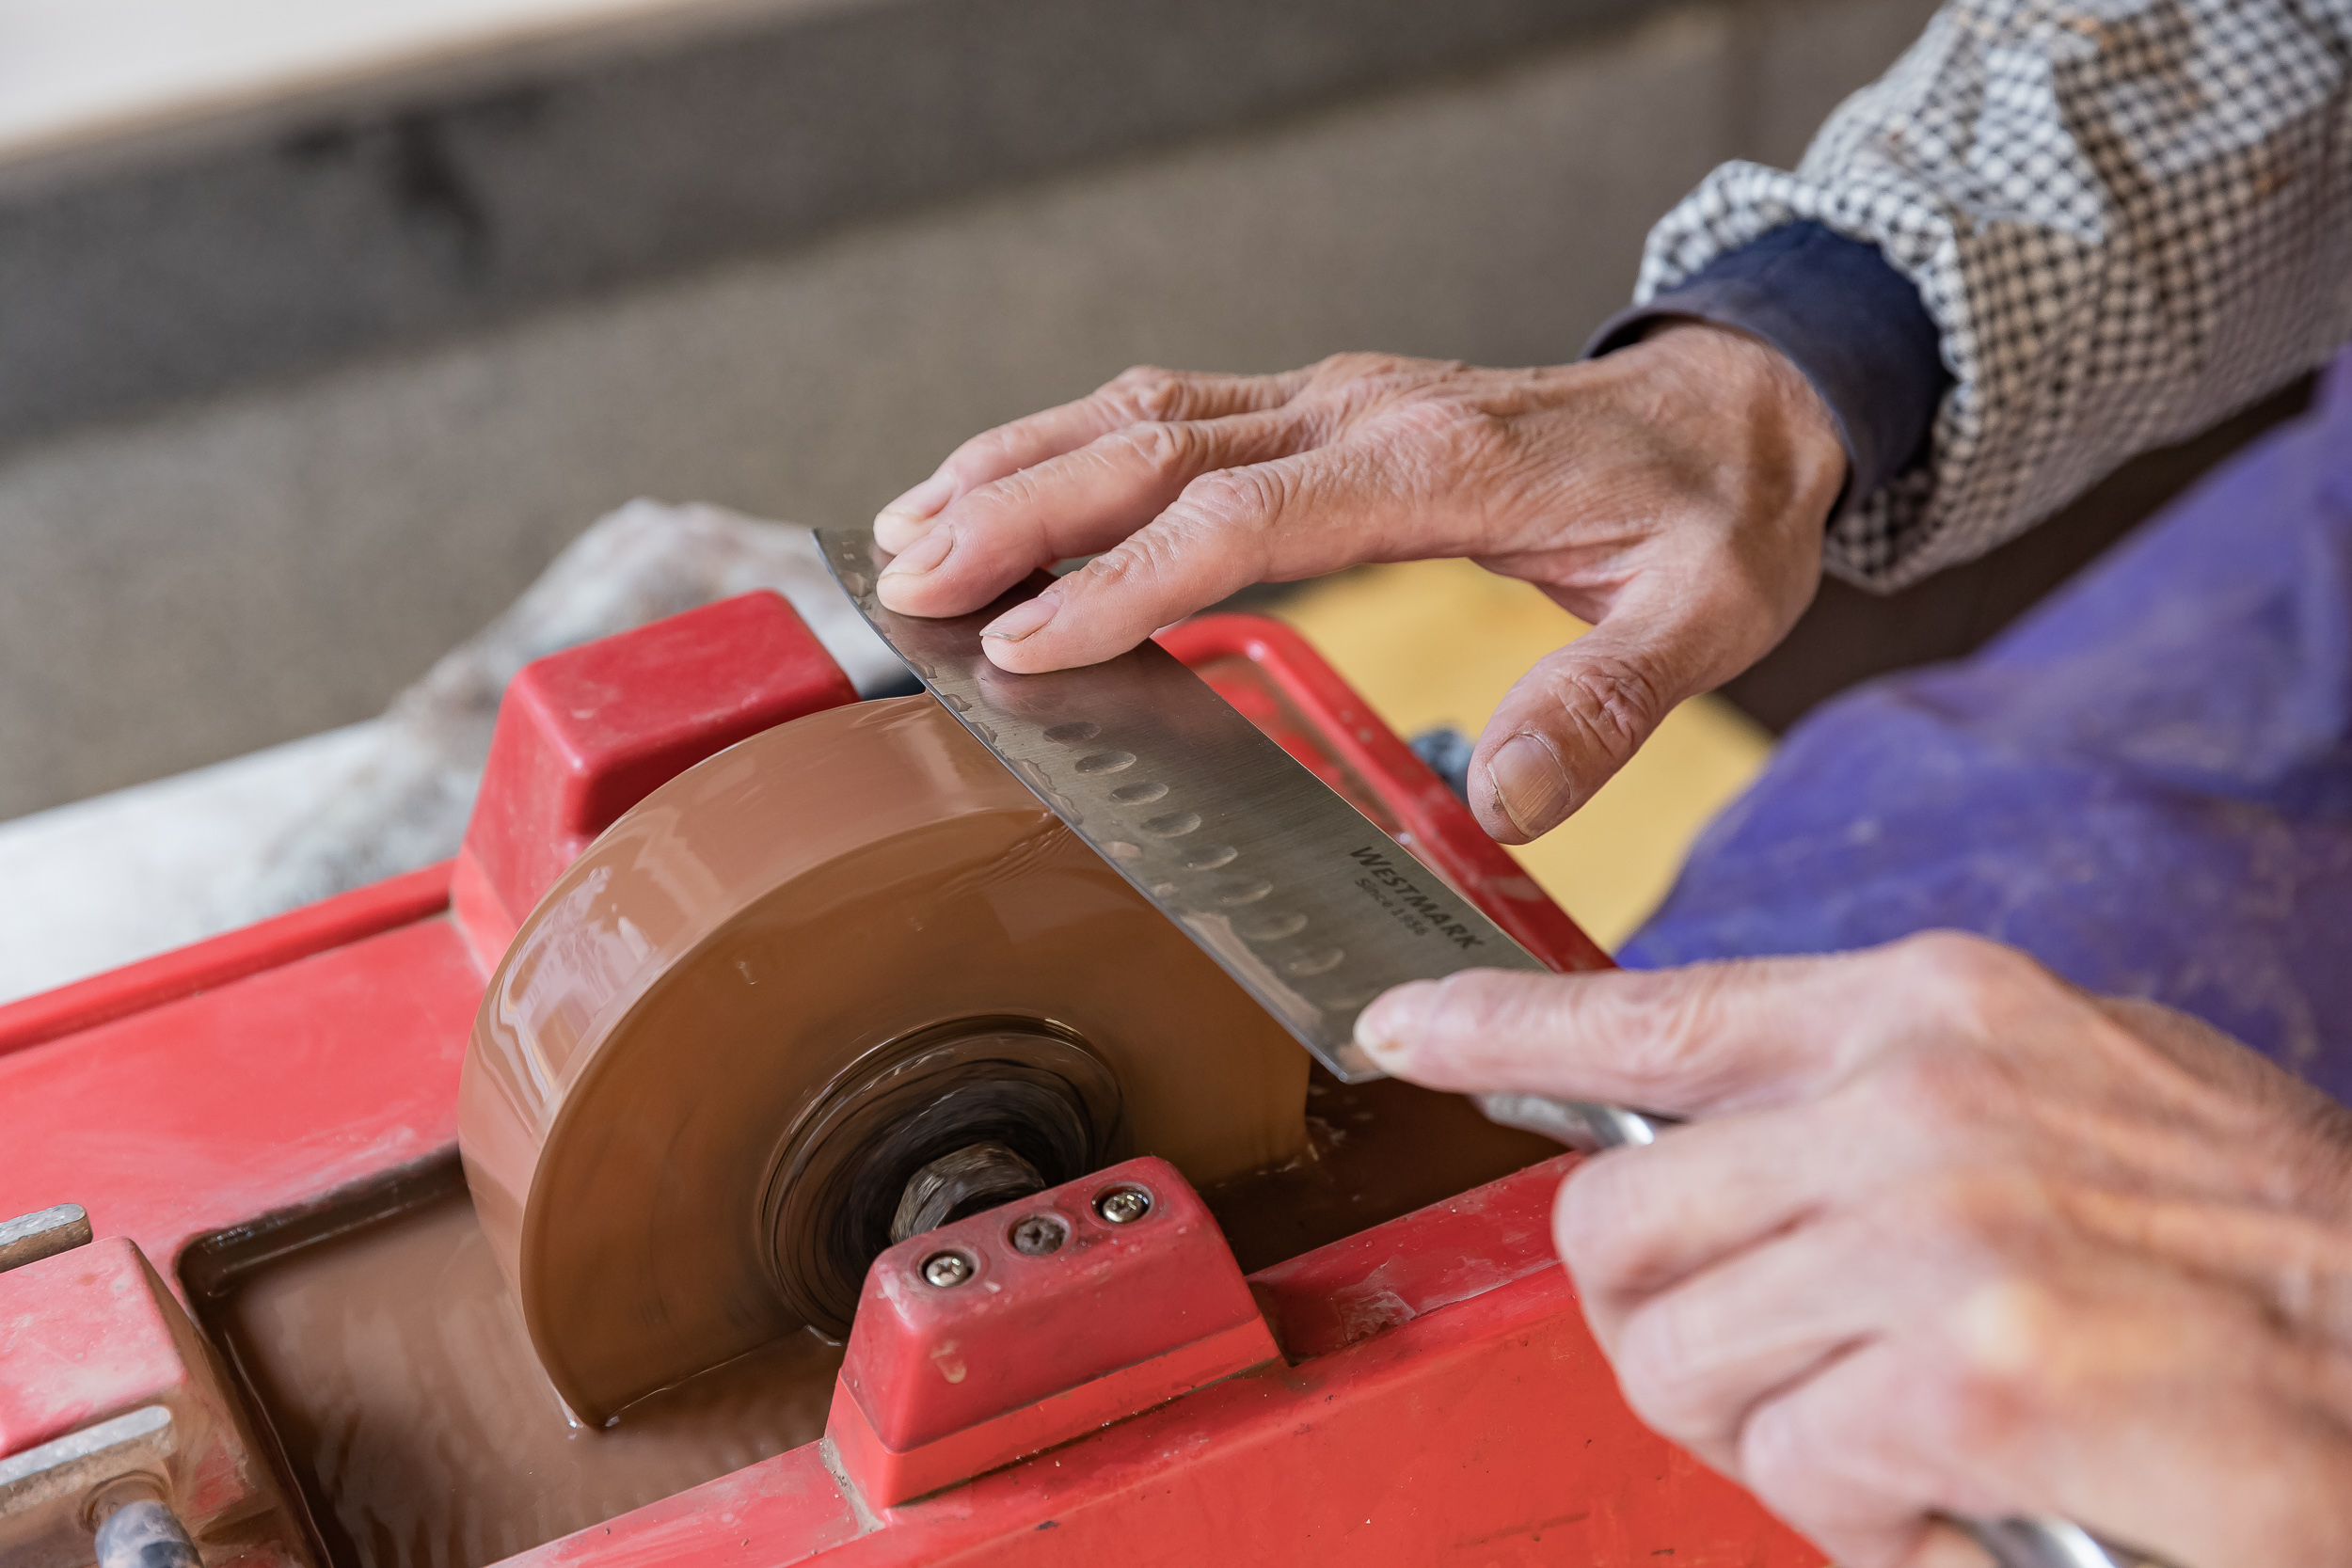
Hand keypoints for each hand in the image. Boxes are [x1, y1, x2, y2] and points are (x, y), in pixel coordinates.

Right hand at [870, 327, 1843, 841]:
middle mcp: (1361, 413)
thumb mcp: (1702, 613)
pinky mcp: (1318, 411)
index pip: (1245, 514)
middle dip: (1018, 511)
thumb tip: (1506, 801)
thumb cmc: (1711, 509)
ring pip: (1141, 414)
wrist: (1739, 408)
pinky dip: (1066, 448)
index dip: (1127, 579)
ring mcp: (1332, 401)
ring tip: (911, 529)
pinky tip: (1004, 487)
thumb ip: (1605, 702)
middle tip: (908, 577)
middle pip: (1155, 446)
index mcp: (1437, 463)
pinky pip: (1169, 414)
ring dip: (1018, 466)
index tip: (1031, 642)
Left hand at [1355, 933, 2351, 1565]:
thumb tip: (1724, 1139)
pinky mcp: (1970, 1372)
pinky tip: (1968, 1489)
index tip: (1408, 1033)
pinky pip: (1794, 1466)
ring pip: (1677, 1357)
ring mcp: (1938, 1227)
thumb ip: (1885, 1105)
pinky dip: (1864, 1514)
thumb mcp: (2070, 1102)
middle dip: (1665, 1331)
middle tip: (1781, 1379)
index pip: (1655, 1012)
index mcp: (1929, 1011)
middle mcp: (1916, 1094)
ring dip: (1771, 1435)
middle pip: (1617, 1223)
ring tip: (1903, 1437)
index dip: (1503, 1031)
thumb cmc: (2258, 1259)